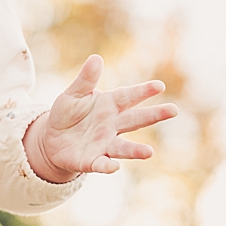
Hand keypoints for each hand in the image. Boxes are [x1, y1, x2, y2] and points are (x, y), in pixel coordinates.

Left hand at [23, 54, 177, 181]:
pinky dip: (107, 166)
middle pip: (135, 120)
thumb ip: (85, 79)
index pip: (128, 96)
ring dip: (135, 150)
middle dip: (154, 115)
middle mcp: (112, 126)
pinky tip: (114, 167)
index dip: (143, 91)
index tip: (159, 85)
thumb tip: (96, 58)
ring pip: (123, 148)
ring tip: (149, 152)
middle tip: (173, 110)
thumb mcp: (73, 93)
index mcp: (109, 105)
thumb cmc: (68, 113)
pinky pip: (101, 164)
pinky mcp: (92, 161)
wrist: (52, 138)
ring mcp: (104, 144)